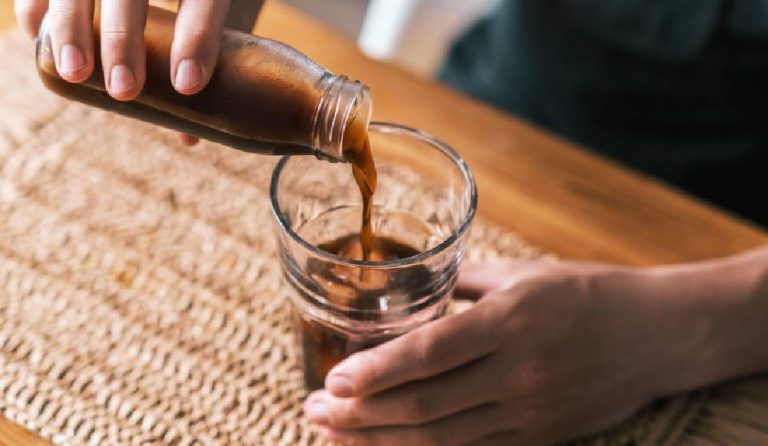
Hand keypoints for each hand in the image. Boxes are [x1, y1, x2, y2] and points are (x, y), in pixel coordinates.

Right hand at [15, 0, 262, 144]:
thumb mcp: (224, 9)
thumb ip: (210, 62)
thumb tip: (189, 138)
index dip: (197, 40)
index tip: (187, 86)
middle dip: (123, 39)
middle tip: (124, 92)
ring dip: (71, 25)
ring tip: (75, 74)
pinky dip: (37, 3)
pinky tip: (38, 36)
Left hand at [305, 260, 710, 445]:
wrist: (658, 335)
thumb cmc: (589, 292)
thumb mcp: (523, 274)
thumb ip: (461, 283)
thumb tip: (411, 286)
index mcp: (510, 322)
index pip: (429, 354)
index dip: (376, 371)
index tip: (332, 380)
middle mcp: (517, 374)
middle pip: (424, 406)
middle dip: (359, 415)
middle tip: (313, 411)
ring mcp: (528, 414)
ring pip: (440, 440)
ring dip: (380, 442)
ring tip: (334, 436)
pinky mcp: (538, 437)